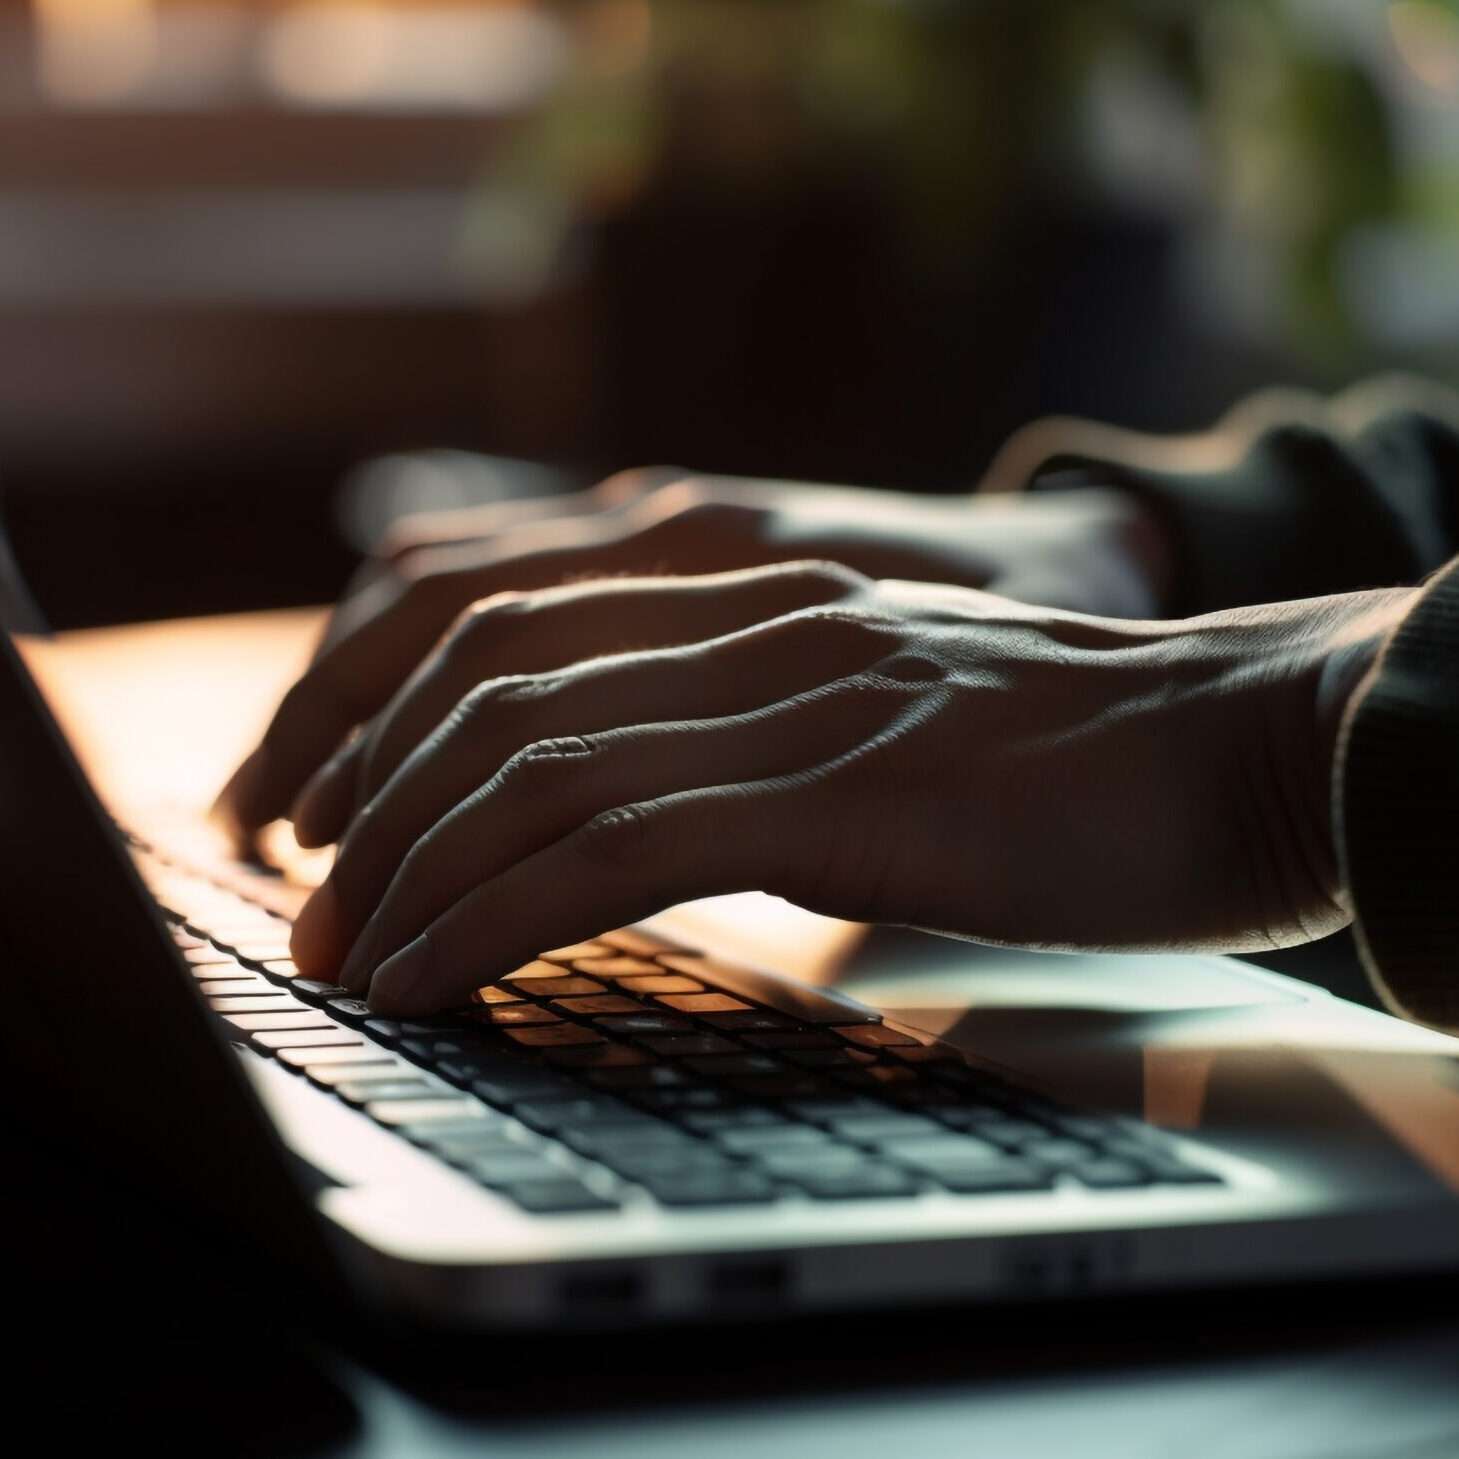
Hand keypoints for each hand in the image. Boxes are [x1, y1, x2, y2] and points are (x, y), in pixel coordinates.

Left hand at [283, 561, 1409, 1015]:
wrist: (1237, 739)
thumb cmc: (1072, 753)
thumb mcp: (881, 709)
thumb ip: (767, 722)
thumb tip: (659, 802)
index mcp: (757, 596)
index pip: (514, 627)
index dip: (399, 721)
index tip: (346, 822)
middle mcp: (756, 623)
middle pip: (493, 685)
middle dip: (377, 801)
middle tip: (317, 903)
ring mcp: (796, 697)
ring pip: (536, 766)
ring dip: (415, 868)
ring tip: (350, 956)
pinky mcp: (838, 789)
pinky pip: (615, 847)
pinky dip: (499, 913)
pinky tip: (439, 973)